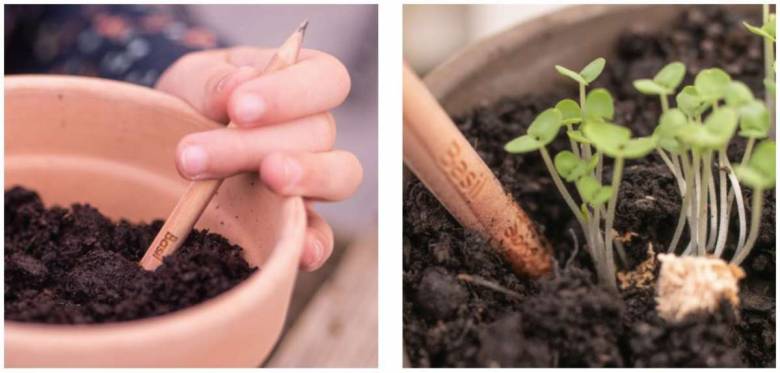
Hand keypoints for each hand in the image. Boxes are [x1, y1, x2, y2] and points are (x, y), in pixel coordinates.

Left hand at [156, 47, 361, 270]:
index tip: (239, 108)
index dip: (291, 94)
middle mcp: (318, 129)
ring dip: (305, 178)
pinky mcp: (298, 220)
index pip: (326, 79)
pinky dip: (313, 243)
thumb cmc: (195, 100)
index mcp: (304, 80)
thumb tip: (239, 84)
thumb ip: (212, 80)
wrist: (171, 142)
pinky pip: (321, 234)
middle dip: (256, 146)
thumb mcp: (193, 79)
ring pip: (340, 176)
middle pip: (319, 132)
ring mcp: (314, 178)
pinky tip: (296, 251)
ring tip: (265, 180)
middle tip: (194, 156)